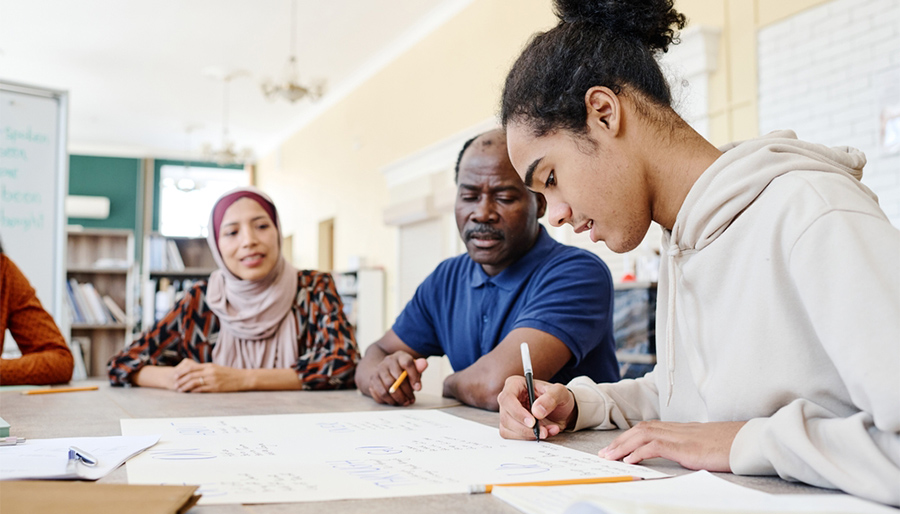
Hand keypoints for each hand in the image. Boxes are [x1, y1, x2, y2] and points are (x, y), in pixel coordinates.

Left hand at [171, 359, 246, 392]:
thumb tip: (195, 372)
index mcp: (209, 366)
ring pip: (194, 383)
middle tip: (174, 384)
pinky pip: (201, 389)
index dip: (181, 372)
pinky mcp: (215, 388)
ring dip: (185, 386)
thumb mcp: (217, 368)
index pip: (191, 368)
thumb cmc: (229, 374)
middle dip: (180, 380)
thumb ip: (206, 370)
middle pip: (190, 375)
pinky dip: (193, 391)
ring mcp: (212, 380)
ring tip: (180, 390)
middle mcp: (209, 372)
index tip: (175, 375)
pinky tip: (189, 393)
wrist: (242, 378)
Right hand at [367, 352, 427, 405]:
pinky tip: (395, 402)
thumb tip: (424, 364)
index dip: (414, 377)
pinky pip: (379, 394)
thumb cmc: (403, 370)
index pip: (407, 363)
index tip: (418, 388)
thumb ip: (419, 366)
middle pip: (397, 378)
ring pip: (388, 388)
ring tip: (405, 402)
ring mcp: (378, 371)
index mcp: (400, 356)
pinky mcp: (372, 381)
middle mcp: (387, 362)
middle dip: (406, 392)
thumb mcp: (412, 367)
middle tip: (411, 399)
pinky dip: (388, 401)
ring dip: (398, 398)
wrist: (386, 370)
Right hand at [497, 376, 576, 439]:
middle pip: (506, 417)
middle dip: (525, 428)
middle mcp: (508, 399)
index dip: (517, 411)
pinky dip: (529, 439)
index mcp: (515, 384)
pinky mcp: (511, 427)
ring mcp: (508, 414)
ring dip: (529, 435)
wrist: (562, 412)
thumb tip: (537, 411)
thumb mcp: (560, 392)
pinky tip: (544, 433)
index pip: (507, 398)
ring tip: (547, 430)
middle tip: (543, 431)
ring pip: (508, 429)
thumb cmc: (558, 398)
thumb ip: (551, 398)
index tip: (532, 422)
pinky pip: (513, 437)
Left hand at [598, 421, 746, 471]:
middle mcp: (679, 429)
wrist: (750, 441)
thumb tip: (684, 453)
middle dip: (620, 441)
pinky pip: (656, 446)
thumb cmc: (733, 445)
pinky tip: (630, 460)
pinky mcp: (686, 447)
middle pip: (642, 429)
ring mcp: (682, 436)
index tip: (616, 446)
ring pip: (644, 435)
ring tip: (610, 457)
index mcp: (682, 429)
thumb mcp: (707, 445)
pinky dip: (639, 452)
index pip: (649, 427)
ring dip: (623, 446)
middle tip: (604, 453)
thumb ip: (692, 447)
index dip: (630, 436)